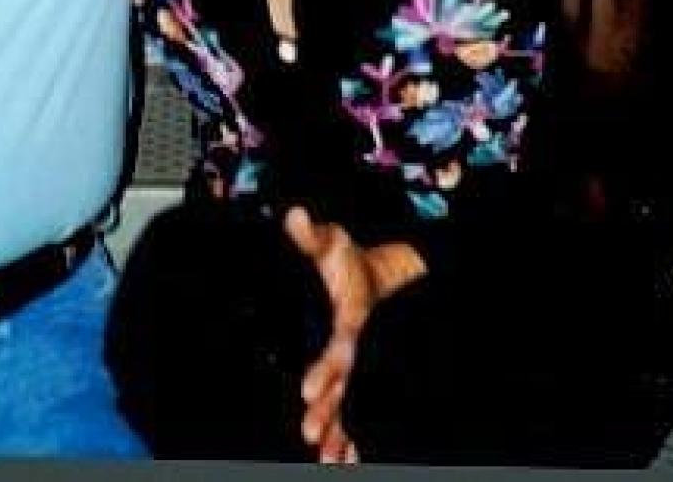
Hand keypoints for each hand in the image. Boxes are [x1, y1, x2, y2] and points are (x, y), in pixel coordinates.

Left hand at [283, 207, 372, 463]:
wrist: (377, 274)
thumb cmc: (348, 260)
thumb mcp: (332, 242)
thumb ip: (312, 234)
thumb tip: (296, 216)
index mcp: (350, 320)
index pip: (337, 348)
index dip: (325, 369)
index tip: (308, 388)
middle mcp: (354, 347)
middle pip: (342, 385)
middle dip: (329, 411)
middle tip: (313, 436)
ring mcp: (354, 361)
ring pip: (347, 402)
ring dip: (339, 431)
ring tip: (329, 459)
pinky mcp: (349, 369)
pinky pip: (349, 405)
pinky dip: (348, 434)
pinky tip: (343, 458)